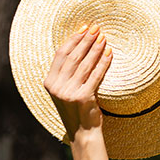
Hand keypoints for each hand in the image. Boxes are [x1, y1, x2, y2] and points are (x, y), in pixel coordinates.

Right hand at [43, 24, 112, 142]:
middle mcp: (56, 87)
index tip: (84, 28)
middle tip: (96, 28)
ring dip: (95, 48)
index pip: (61, 55)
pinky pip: (96, 75)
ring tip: (103, 37)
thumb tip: (79, 46)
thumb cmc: (76, 108)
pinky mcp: (83, 97)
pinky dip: (103, 62)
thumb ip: (66, 73)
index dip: (73, 40)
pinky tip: (110, 53)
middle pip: (73, 57)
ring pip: (84, 64)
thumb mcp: (64, 89)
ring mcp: (68, 92)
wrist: (83, 132)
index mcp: (49, 82)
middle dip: (86, 40)